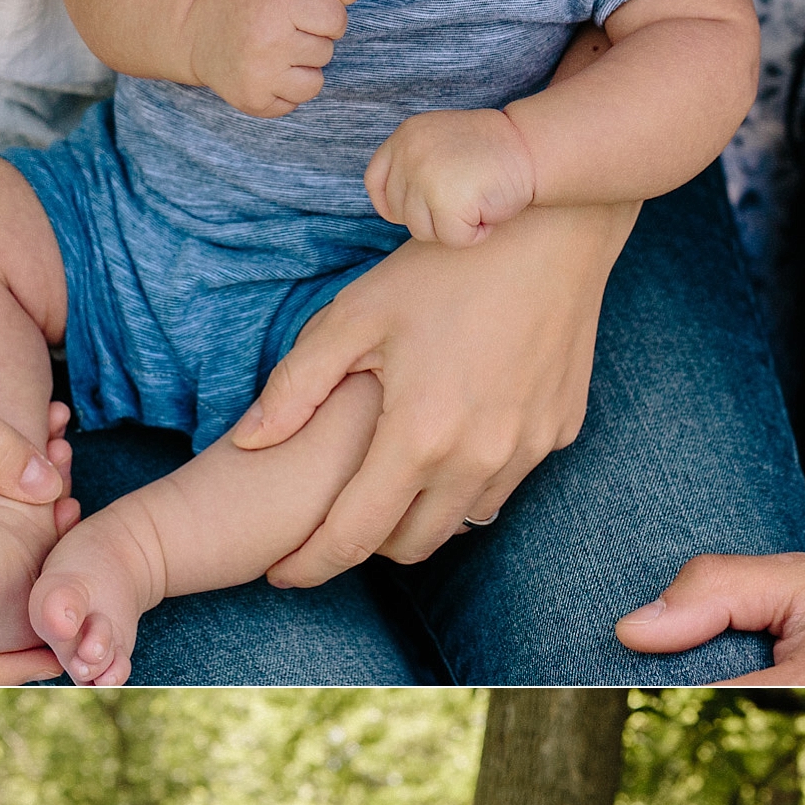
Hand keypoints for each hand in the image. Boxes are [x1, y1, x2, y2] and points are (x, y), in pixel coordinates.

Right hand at [185, 0, 366, 116]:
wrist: (195, 30)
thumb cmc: (245, 0)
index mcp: (278, 4)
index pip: (336, 19)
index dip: (326, 17)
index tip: (303, 14)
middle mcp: (268, 42)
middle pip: (326, 52)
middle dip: (311, 42)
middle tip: (279, 33)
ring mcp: (259, 76)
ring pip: (315, 83)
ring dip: (302, 70)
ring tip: (275, 55)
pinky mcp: (253, 101)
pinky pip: (294, 103)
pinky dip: (284, 91)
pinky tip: (263, 72)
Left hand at [231, 201, 630, 574]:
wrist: (551, 231)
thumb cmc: (442, 266)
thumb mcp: (353, 317)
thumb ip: (294, 388)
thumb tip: (246, 443)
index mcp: (419, 435)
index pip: (353, 536)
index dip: (310, 563)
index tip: (281, 573)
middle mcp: (478, 458)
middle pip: (410, 547)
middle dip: (365, 546)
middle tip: (335, 519)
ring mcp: (526, 450)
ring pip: (461, 522)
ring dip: (420, 516)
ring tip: (388, 485)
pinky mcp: (558, 433)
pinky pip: (503, 484)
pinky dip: (466, 483)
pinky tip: (447, 446)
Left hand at [364, 107, 535, 245]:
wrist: (532, 146)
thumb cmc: (493, 151)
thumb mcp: (440, 144)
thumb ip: (415, 165)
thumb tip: (391, 209)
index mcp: (405, 136)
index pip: (375, 182)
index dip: (392, 205)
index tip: (418, 210)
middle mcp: (409, 154)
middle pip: (400, 213)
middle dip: (432, 218)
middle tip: (465, 199)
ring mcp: (425, 176)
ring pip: (423, 231)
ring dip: (453, 227)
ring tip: (478, 201)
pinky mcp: (446, 201)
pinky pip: (452, 239)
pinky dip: (474, 235)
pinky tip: (489, 212)